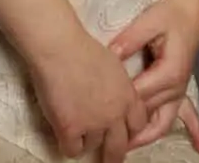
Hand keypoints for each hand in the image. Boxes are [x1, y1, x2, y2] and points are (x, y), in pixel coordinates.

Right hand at [28, 29, 148, 162]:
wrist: (59, 46)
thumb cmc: (82, 47)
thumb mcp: (112, 64)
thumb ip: (118, 87)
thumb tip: (114, 98)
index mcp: (127, 96)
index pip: (138, 125)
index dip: (130, 131)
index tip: (123, 133)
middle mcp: (114, 114)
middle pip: (119, 147)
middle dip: (113, 156)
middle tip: (108, 159)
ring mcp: (93, 124)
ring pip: (92, 145)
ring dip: (84, 138)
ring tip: (74, 121)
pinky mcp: (70, 129)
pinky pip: (71, 150)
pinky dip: (67, 143)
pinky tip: (63, 131)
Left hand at [107, 0, 198, 154]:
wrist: (189, 10)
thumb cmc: (169, 15)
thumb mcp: (148, 21)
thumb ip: (130, 39)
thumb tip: (110, 54)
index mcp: (169, 72)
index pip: (139, 95)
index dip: (119, 102)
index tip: (98, 109)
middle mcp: (177, 87)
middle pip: (147, 113)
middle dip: (126, 126)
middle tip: (104, 139)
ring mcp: (180, 91)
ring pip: (163, 122)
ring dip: (146, 137)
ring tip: (127, 149)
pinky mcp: (181, 89)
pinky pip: (189, 116)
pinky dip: (195, 133)